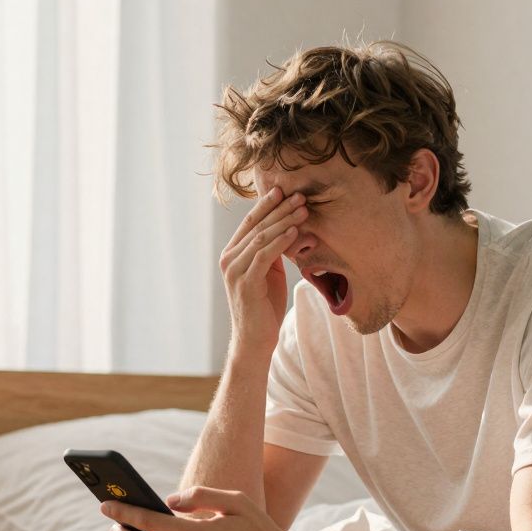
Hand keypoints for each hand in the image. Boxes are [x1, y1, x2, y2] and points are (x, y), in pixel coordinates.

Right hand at [219, 187, 306, 356]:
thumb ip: (273, 251)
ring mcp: (235, 271)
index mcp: (232, 254)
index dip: (267, 205)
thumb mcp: (269, 273)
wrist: (255, 340)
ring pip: (261, 238)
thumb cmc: (264, 307)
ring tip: (303, 210)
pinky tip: (294, 232)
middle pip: (256, 226)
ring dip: (284, 222)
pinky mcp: (245, 283)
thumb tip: (292, 228)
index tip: (285, 190)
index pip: (250, 223)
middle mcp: (229, 259)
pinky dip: (280, 242)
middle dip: (280, 209)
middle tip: (300, 196)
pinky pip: (264, 256)